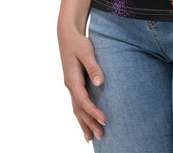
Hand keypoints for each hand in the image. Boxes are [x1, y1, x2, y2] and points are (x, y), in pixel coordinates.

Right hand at [58, 23, 106, 141]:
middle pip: (79, 109)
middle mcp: (70, 85)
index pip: (83, 100)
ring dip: (84, 123)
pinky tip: (85, 122)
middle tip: (101, 136)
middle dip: (89, 123)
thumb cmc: (78, 42)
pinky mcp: (74, 83)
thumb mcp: (86, 52)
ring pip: (77, 109)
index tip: (104, 120)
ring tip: (91, 138)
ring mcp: (71, 85)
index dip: (93, 112)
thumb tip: (100, 83)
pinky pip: (77, 103)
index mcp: (72, 79)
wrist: (67, 34)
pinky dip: (81, 114)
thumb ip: (93, 67)